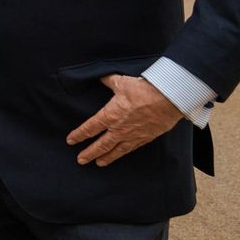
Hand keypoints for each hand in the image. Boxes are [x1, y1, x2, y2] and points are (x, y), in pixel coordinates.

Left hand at [67, 75, 184, 166]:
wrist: (169, 99)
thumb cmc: (144, 90)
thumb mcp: (121, 82)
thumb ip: (108, 81)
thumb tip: (100, 76)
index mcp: (110, 115)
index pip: (90, 128)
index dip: (79, 135)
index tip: (71, 141)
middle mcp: (119, 129)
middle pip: (101, 144)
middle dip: (89, 153)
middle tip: (81, 160)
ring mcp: (133, 135)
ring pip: (116, 150)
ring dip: (106, 157)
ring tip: (98, 163)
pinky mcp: (146, 137)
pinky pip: (131, 148)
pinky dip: (123, 153)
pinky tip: (120, 155)